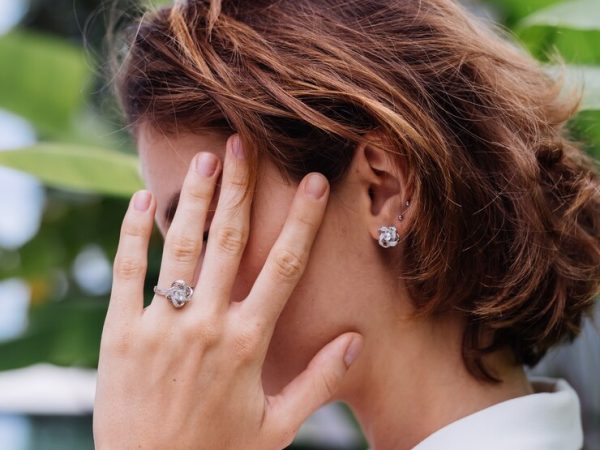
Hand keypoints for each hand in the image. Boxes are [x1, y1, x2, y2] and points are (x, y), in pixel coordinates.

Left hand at [92, 135, 363, 449]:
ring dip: (192, 198)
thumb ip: (317, 381)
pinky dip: (132, 232)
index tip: (311, 182)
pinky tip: (138, 200)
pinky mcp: (121, 333)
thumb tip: (354, 342)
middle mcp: (206, 323)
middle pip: (227, 240)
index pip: (283, 267)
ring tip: (204, 158)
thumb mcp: (277, 428)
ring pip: (180, 246)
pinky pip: (128, 272)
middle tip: (243, 143)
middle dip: (239, 188)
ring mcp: (160, 325)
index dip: (300, 220)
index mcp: (247, 342)